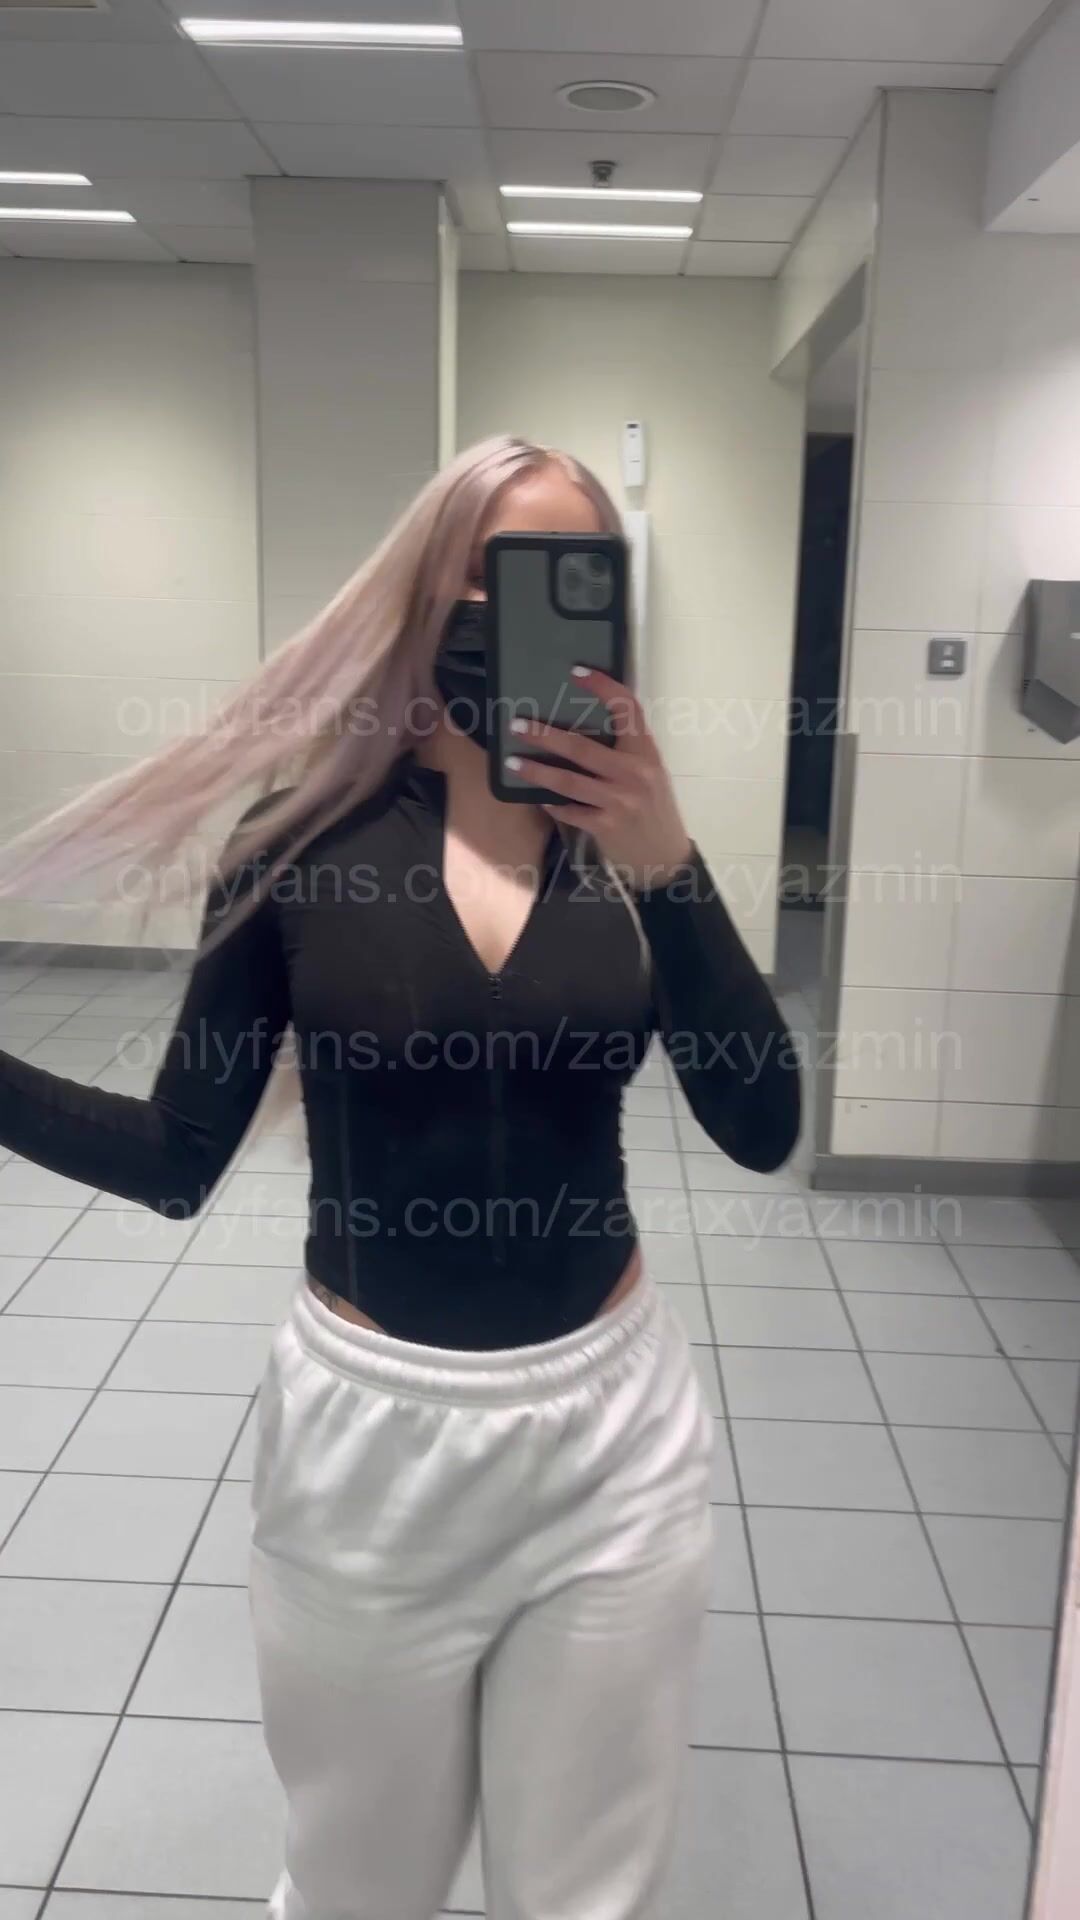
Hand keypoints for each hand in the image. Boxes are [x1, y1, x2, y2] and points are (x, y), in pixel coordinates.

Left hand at [504, 667, 691, 887]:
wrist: (665, 858)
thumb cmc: (653, 810)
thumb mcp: (649, 774)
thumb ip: (625, 753)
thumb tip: (583, 730)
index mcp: (646, 752)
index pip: (628, 708)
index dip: (603, 687)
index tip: (577, 672)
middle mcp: (635, 772)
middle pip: (583, 747)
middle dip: (545, 735)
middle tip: (517, 725)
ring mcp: (620, 800)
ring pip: (569, 780)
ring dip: (537, 771)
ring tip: (513, 762)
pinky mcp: (606, 825)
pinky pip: (570, 810)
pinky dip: (553, 805)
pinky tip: (540, 799)